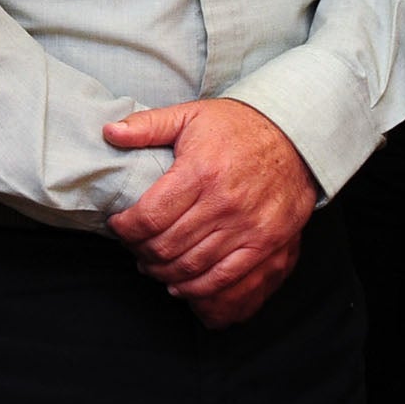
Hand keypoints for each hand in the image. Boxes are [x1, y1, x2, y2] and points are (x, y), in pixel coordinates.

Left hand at [103, 98, 317, 328]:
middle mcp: (223, 202)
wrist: (294, 137)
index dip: (126, 228)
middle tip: (133, 248)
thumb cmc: (238, 127)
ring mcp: (246, 226)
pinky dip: (197, 288)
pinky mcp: (265, 243)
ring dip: (163, 273)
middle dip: (140, 252)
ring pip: (191, 267)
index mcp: (200, 171)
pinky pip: (224, 278)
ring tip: (151, 265)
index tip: (118, 226)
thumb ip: (148, 125)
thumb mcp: (190, 115)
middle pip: (167, 246)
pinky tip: (179, 284)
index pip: (150, 215)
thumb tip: (110, 132)